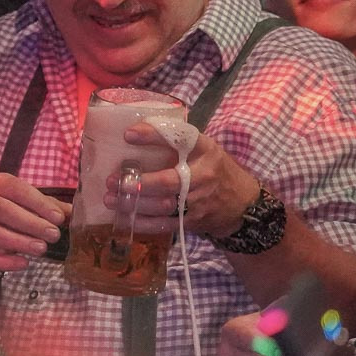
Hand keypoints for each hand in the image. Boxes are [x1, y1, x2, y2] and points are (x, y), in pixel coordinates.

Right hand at [0, 173, 69, 273]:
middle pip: (4, 211)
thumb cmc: (15, 209)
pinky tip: (24, 263)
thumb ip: (52, 206)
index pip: (18, 190)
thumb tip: (76, 214)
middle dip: (31, 224)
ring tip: (41, 249)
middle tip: (53, 235)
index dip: (39, 204)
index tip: (58, 218)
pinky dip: (3, 262)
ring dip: (18, 241)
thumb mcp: (32, 202)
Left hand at [119, 123, 260, 239]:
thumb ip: (178, 142)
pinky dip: (145, 222)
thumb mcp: (204, 149)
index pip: (180, 137)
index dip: (153, 135)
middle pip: (169, 180)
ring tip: (112, 199)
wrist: (243, 204)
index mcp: (205, 150)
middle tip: (113, 180)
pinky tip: (127, 217)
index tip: (128, 135)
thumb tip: (135, 132)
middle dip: (138, 183)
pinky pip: (166, 224)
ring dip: (135, 204)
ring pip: (164, 205)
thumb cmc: (215, 170)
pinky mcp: (195, 220)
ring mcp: (200, 200)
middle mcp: (204, 174)